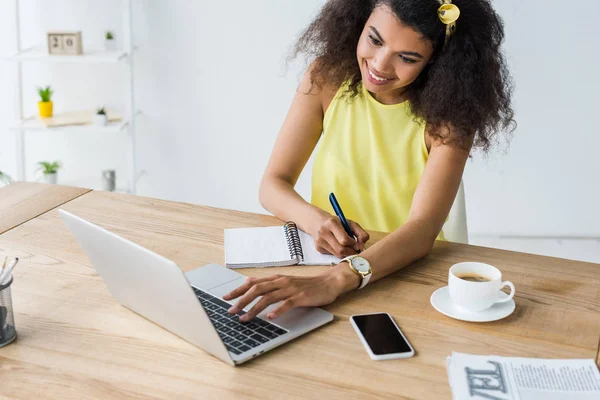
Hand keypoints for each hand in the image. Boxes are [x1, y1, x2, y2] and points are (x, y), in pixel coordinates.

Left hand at [223, 264, 359, 321]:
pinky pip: (287, 303)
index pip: (253, 283)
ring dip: (254, 308)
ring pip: (268, 297)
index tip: (225, 297)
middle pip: (257, 289)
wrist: (329, 282)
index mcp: (276, 278)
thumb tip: (250, 282)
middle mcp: (281, 281)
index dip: (238, 290)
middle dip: (241, 300)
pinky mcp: (301, 296)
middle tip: (231, 311)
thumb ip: (269, 283)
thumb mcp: (285, 282)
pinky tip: (271, 317)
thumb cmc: (307, 285)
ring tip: (245, 318)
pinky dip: (278, 310)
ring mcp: (291, 289)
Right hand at [310, 214, 369, 257]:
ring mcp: (319, 241)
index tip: (358, 244)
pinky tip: (338, 246)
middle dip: (351, 251)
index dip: (354, 244)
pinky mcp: (318, 248)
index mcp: (331, 223)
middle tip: (355, 250)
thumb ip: (360, 233)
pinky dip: (339, 253)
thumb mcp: (349, 223)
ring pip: (337, 254)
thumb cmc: (336, 222)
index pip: (344, 240)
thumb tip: (362, 245)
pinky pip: (333, 254)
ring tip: (349, 248)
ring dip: (346, 253)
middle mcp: (323, 232)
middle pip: (341, 249)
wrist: (316, 222)